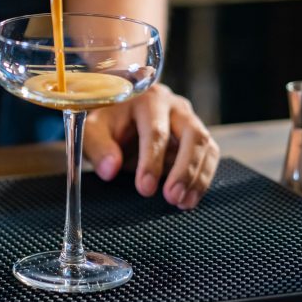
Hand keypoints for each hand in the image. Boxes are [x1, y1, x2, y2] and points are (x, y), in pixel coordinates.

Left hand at [84, 84, 219, 209]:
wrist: (117, 111)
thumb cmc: (106, 121)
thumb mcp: (92, 131)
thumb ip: (99, 148)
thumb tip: (110, 169)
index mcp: (147, 99)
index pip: (156, 132)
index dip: (152, 162)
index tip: (145, 188)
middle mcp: (174, 106)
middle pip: (193, 136)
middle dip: (185, 170)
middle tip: (173, 197)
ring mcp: (189, 119)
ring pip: (206, 146)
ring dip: (198, 177)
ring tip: (184, 203)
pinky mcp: (196, 135)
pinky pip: (209, 155)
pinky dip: (203, 177)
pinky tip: (190, 197)